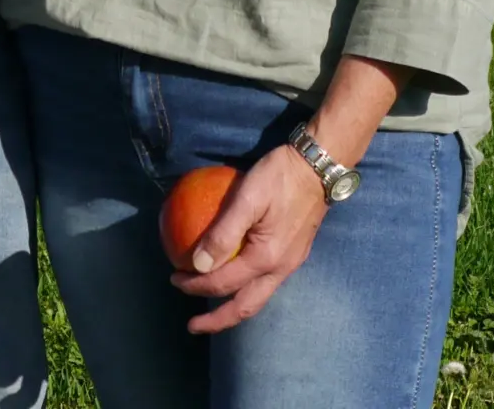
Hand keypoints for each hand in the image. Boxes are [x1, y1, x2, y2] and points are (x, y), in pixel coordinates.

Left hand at [169, 146, 326, 333]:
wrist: (319, 167)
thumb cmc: (279, 177)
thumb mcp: (247, 197)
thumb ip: (223, 232)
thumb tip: (197, 265)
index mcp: (266, 258)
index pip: (223, 283)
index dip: (196, 285)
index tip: (174, 277)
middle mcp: (280, 269)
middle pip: (245, 308)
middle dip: (217, 320)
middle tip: (193, 325)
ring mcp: (289, 264)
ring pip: (257, 298)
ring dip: (232, 308)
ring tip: (212, 307)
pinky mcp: (294, 255)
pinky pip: (264, 283)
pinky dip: (245, 288)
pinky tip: (234, 275)